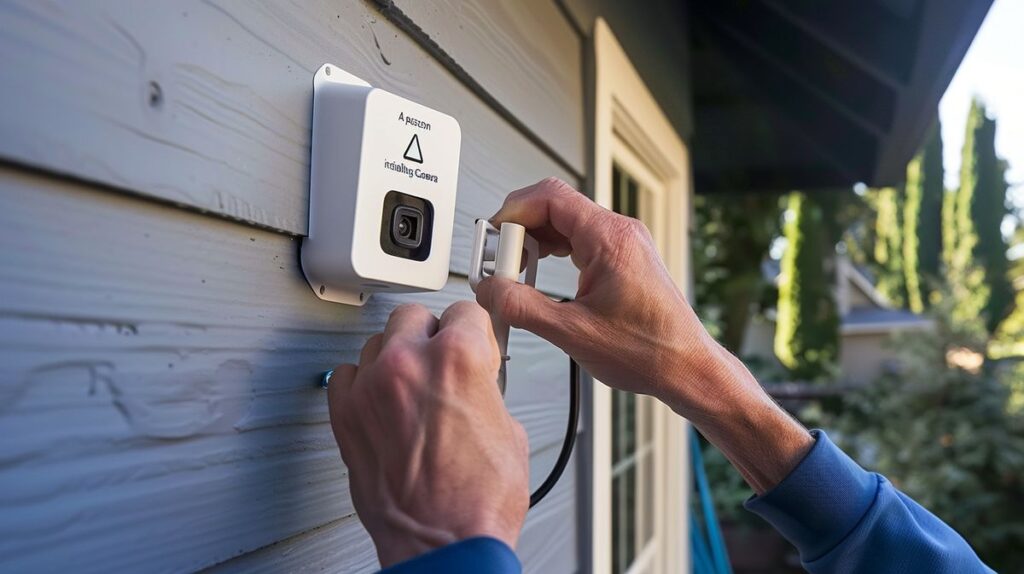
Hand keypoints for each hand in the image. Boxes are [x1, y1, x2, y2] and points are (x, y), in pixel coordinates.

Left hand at [328, 302, 528, 565]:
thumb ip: (487, 389)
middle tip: (443, 361)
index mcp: (458, 359)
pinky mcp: (345, 417)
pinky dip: (363, 384)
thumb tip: (478, 382)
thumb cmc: (477, 503)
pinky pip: (346, 376)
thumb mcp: (509, 430)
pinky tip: (384, 403)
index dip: (474, 330)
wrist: (443, 548)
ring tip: (414, 389)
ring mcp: (370, 390)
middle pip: (414, 316)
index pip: (465, 310)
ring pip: (377, 343)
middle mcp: (408, 365)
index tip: (472, 339)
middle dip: (432, 335)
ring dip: (397, 358)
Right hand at [475, 178, 811, 492]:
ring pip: (567, 222)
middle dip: (521, 230)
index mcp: (609, 239)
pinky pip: (581, 240)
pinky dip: (555, 252)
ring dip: (537, 242)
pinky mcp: (625, 259)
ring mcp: (625, 244)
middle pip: (555, 205)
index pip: (548, 197)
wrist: (686, 369)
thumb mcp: (571, 332)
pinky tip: (541, 278)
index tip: (495, 240)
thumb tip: (490, 291)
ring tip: (517, 274)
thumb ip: (522, 307)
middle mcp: (620, 233)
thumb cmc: (648, 352)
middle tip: (502, 264)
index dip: (513, 212)